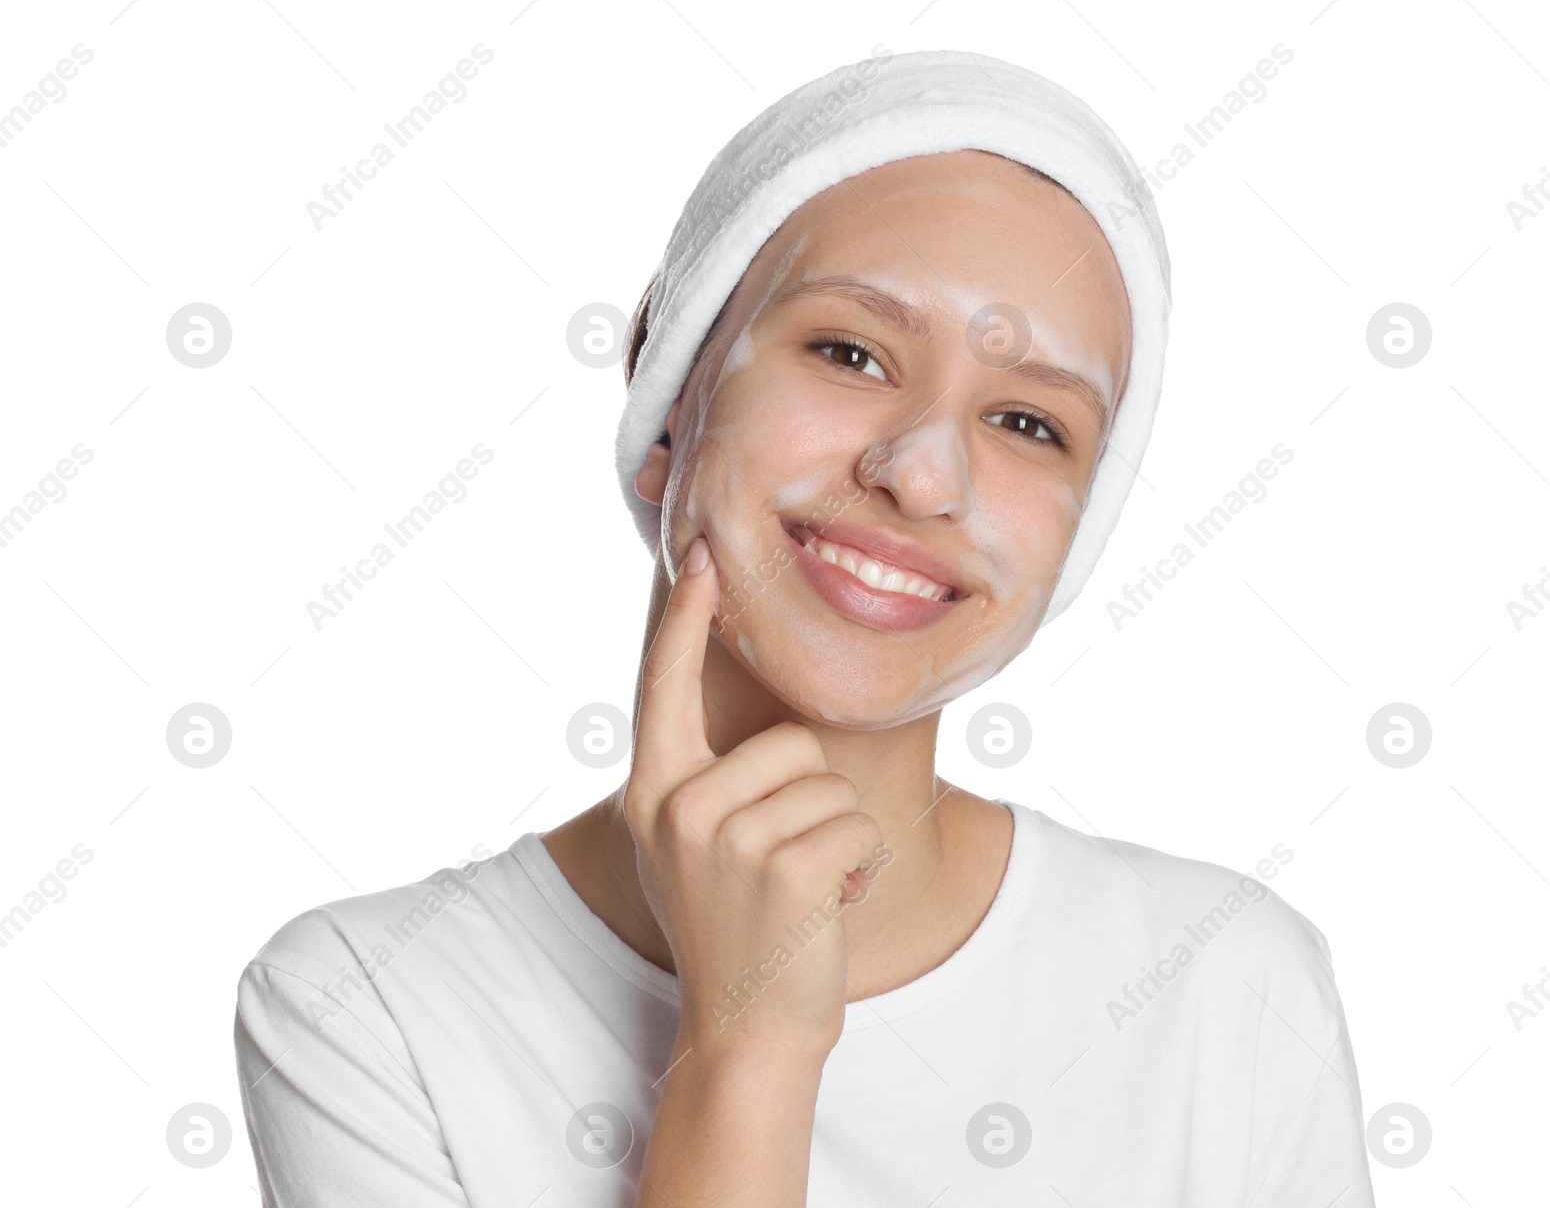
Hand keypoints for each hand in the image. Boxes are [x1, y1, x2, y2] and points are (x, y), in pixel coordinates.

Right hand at [622, 534, 883, 1062]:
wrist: (745, 1031)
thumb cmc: (731, 928)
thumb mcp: (686, 847)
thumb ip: (697, 778)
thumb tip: (712, 701)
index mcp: (651, 792)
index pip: (665, 684)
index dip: (687, 617)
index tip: (702, 555)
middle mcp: (678, 806)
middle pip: (788, 740)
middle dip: (810, 800)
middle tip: (783, 867)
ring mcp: (726, 837)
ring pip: (829, 782)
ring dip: (838, 837)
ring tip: (803, 889)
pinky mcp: (783, 866)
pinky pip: (856, 823)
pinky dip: (861, 865)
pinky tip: (828, 907)